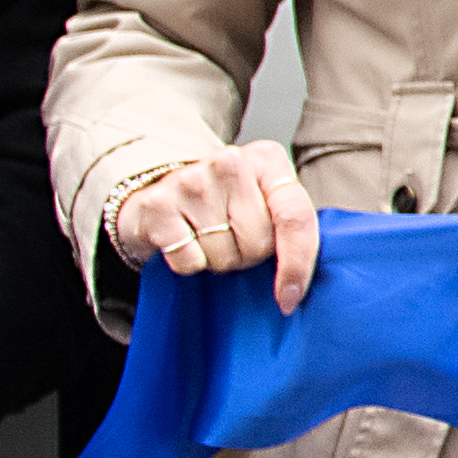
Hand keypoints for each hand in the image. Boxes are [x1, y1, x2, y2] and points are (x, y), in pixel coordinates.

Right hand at [107, 142, 322, 313]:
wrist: (156, 187)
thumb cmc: (221, 200)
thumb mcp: (262, 199)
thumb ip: (289, 223)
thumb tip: (301, 284)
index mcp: (267, 160)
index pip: (296, 217)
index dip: (298, 264)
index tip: (290, 298)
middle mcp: (231, 162)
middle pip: (259, 243)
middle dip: (249, 255)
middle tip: (232, 239)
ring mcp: (192, 180)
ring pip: (224, 256)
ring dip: (218, 260)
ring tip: (205, 236)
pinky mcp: (158, 204)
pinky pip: (190, 261)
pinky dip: (188, 264)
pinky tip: (181, 240)